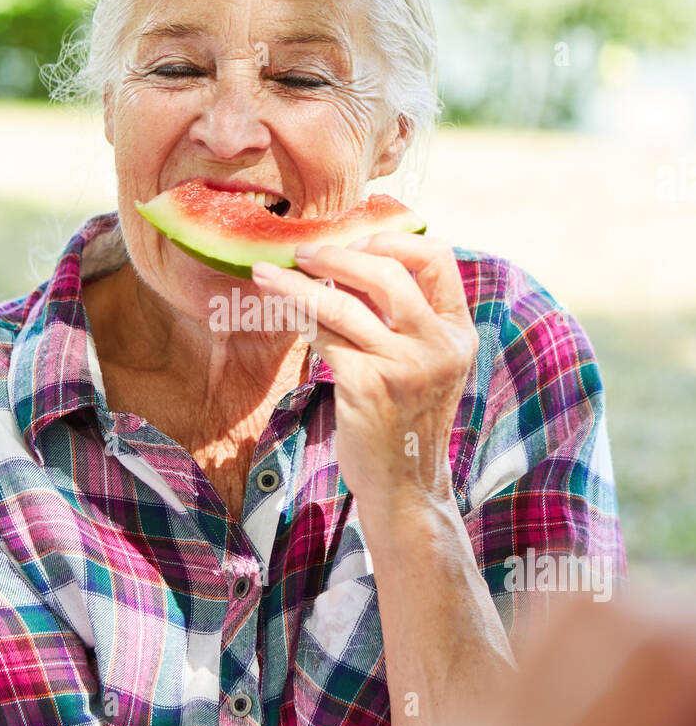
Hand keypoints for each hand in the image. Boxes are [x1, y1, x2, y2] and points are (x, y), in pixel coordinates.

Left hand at [251, 233, 478, 513]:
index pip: (438, 258)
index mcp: (457, 333)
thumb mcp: (425, 364)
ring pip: (343, 303)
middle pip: (387, 272)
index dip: (394, 239)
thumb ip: (404, 319)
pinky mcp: (368, 386)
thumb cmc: (404, 421)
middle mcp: (438, 346)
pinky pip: (322, 335)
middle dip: (338, 254)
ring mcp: (405, 366)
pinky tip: (276, 309)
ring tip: (267, 272)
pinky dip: (294, 316)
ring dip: (298, 282)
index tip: (358, 241)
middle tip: (303, 251)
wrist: (404, 486)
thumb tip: (353, 264)